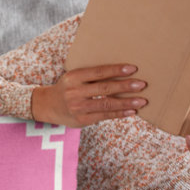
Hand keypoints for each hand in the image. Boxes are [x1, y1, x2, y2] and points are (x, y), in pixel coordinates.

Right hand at [31, 64, 147, 126]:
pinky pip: (104, 116)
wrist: (47, 105)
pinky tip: (132, 111)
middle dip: (125, 86)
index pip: (99, 72)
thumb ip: (91, 75)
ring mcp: (78, 107)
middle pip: (105, 88)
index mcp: (74, 76)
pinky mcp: (82, 120)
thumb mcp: (74, 77)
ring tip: (142, 101)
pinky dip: (119, 114)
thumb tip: (121, 73)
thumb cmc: (68, 87)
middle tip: (142, 84)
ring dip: (127, 103)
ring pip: (106, 104)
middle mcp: (75, 91)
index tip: (133, 68)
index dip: (116, 70)